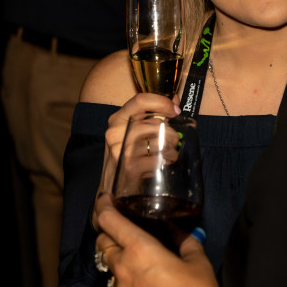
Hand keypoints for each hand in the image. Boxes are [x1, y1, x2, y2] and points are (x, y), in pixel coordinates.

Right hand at [92, 92, 179, 231]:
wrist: (111, 186)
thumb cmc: (127, 155)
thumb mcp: (134, 132)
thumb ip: (153, 116)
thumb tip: (175, 101)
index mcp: (117, 119)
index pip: (140, 100)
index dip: (162, 102)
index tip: (176, 110)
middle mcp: (115, 132)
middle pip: (155, 123)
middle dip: (171, 132)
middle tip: (175, 139)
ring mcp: (121, 150)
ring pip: (159, 141)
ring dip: (172, 148)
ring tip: (171, 153)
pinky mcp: (129, 167)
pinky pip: (158, 159)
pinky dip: (167, 160)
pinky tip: (165, 162)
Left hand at [95, 194, 225, 286]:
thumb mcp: (197, 260)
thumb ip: (184, 240)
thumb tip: (180, 232)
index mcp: (139, 248)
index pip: (109, 221)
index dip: (103, 207)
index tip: (104, 201)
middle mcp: (122, 268)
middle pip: (101, 244)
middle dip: (108, 235)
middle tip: (121, 232)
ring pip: (108, 269)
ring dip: (117, 262)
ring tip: (135, 264)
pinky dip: (124, 285)